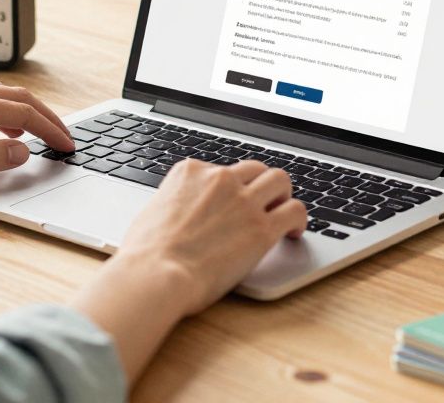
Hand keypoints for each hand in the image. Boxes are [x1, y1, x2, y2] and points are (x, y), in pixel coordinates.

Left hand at [0, 81, 73, 196]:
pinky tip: (3, 130)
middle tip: (64, 137)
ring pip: (0, 96)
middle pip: (16, 97)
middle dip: (45, 116)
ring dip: (26, 112)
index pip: (21, 113)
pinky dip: (5, 112)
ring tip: (42, 133)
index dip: (49, 129)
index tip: (66, 145)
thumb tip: (22, 153)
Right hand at [70, 159, 306, 381]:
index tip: (231, 202)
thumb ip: (173, 204)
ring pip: (280, 180)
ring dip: (283, 195)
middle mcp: (219, 178)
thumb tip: (178, 214)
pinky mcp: (262, 228)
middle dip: (260, 185)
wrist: (156, 273)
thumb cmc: (145, 253)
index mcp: (190, 172)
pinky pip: (294, 211)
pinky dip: (298, 219)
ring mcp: (243, 201)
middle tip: (263, 204)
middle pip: (254, 169)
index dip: (229, 188)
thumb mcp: (152, 212)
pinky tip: (293, 232)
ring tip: (282, 213)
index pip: (220, 169)